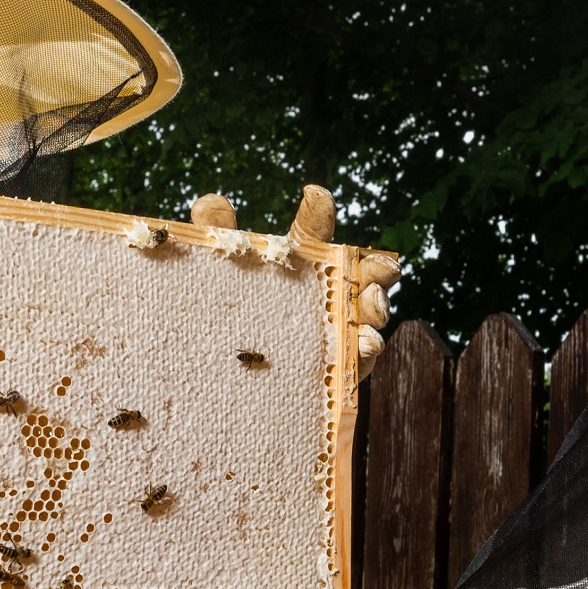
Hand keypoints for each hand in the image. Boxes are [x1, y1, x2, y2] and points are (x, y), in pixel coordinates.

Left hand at [191, 186, 401, 381]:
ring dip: (376, 306)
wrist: (221, 393)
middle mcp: (322, 299)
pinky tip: (365, 342)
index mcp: (294, 268)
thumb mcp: (215, 278)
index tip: (313, 196)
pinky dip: (366, 350)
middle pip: (357, 276)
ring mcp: (332, 335)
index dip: (315, 213)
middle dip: (374, 267)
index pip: (310, 235)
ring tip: (373, 302)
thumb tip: (209, 201)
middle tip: (379, 265)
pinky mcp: (333, 373)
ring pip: (367, 317)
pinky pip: (357, 362)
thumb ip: (216, 240)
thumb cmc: (226, 323)